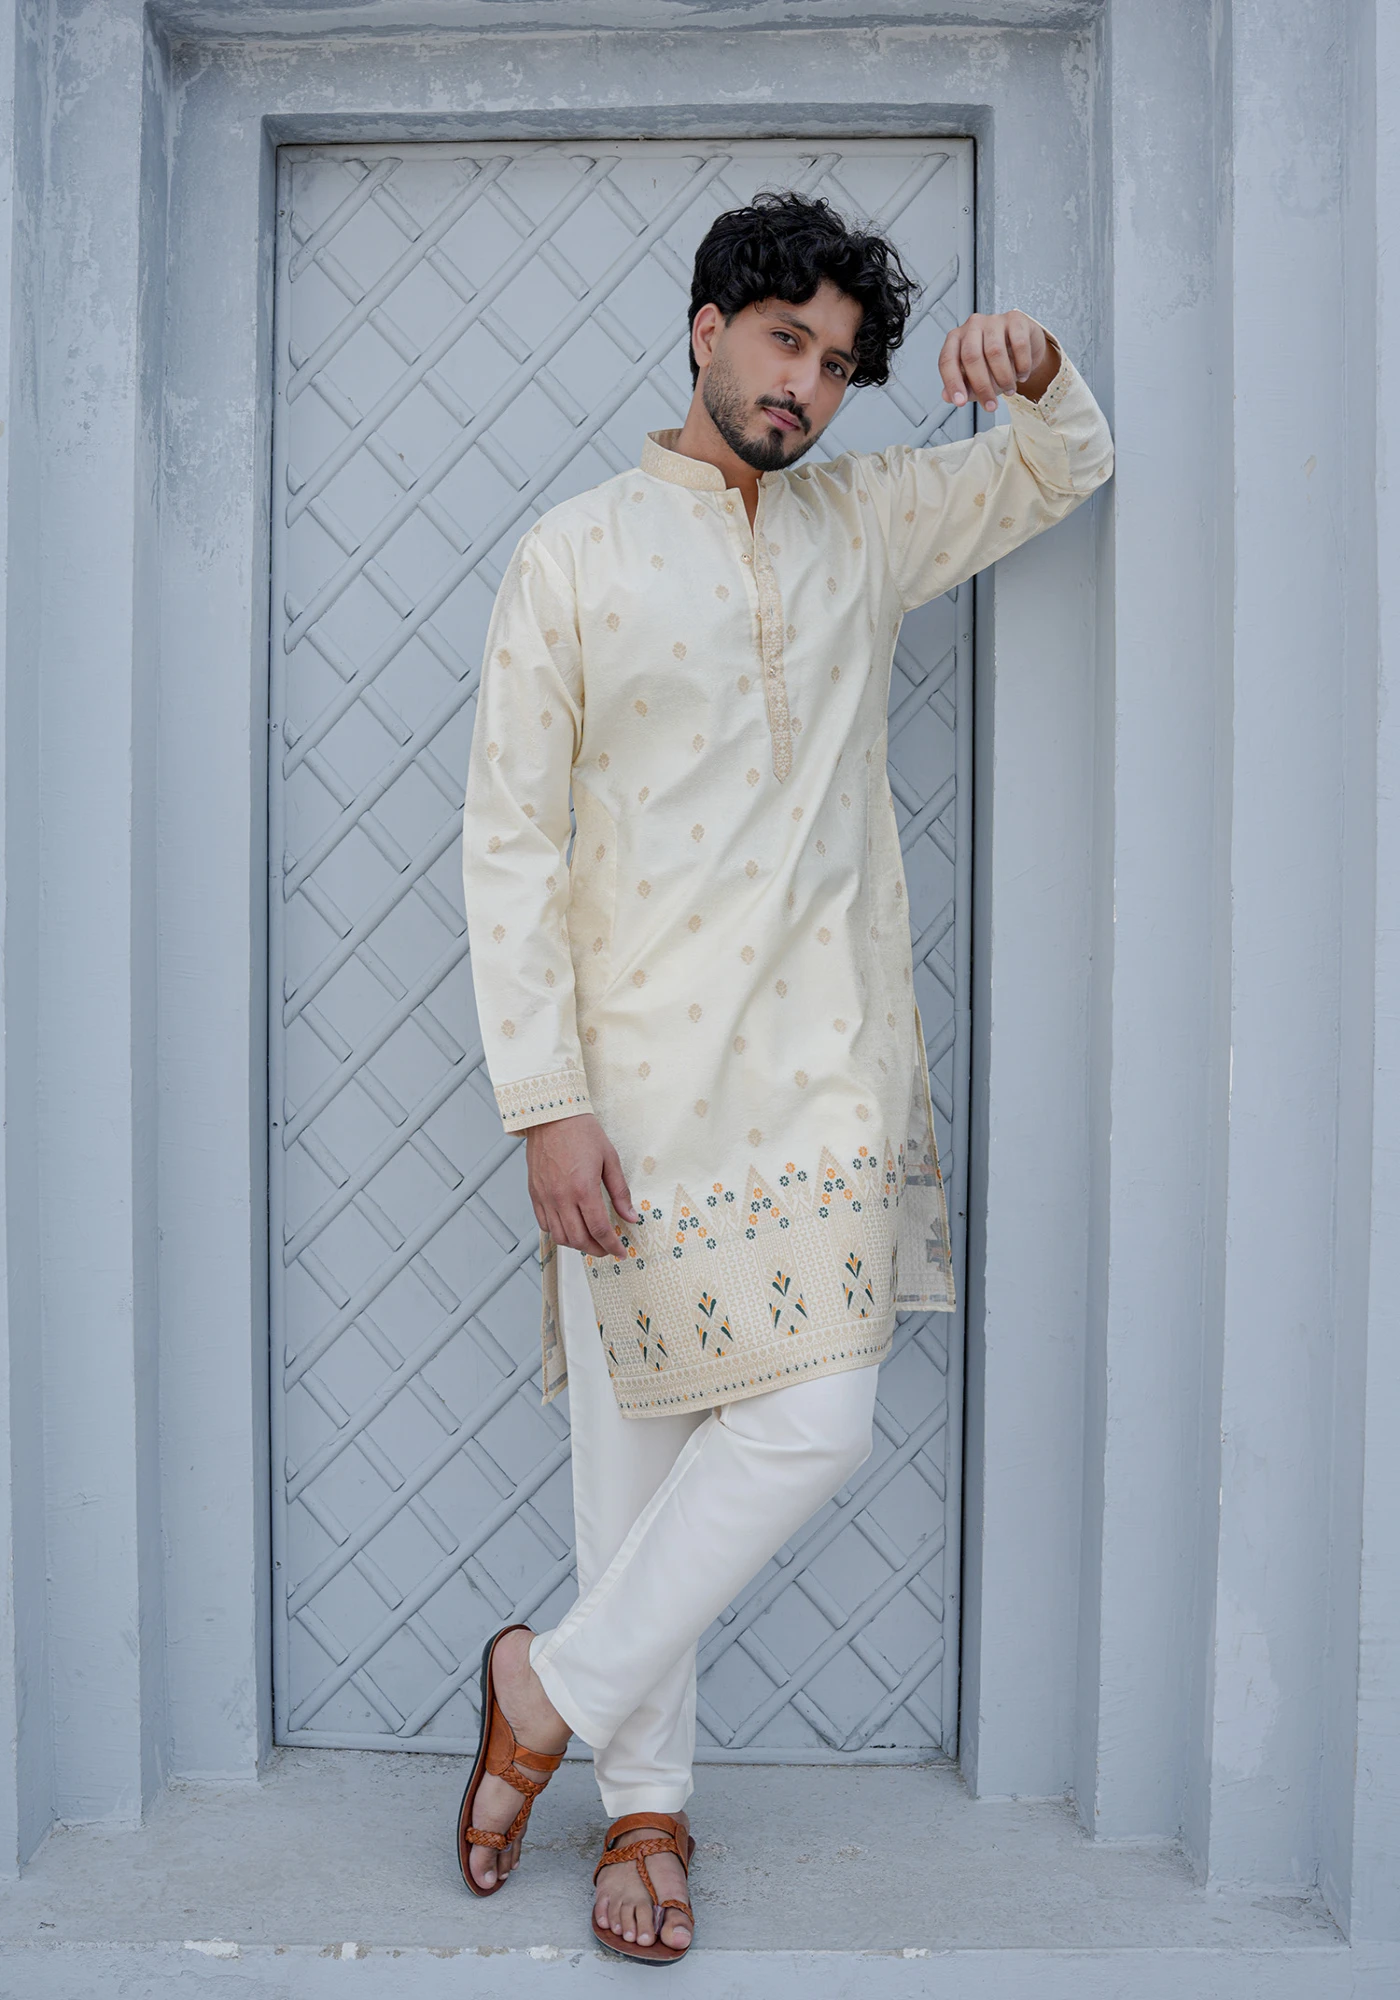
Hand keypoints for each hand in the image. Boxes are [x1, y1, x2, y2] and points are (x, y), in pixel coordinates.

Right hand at [525, 1112, 638, 1257]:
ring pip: (560, 1236)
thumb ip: (620, 1192)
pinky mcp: (534, 1193)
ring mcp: (545, 1197)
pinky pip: (544, 1224)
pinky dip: (558, 1233)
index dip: (612, 1245)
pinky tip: (569, 1228)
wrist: (552, 1116)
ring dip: (577, 1245)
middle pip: (579, 1239)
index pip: (599, 1229)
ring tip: (590, 1240)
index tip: (620, 1251)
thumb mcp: (610, 1159)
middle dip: (596, 1250)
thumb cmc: (581, 1132)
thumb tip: (630, 1216)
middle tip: (607, 1248)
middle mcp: (561, 1197)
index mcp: (583, 1188)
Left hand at [939, 311, 1052, 412]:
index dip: (953, 383)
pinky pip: (1019, 344)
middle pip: (971, 356)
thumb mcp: (975, 378)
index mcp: (956, 339)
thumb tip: (947, 396)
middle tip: (991, 405)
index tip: (960, 402)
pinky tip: (1021, 375)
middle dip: (982, 386)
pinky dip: (1022, 365)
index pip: (947, 360)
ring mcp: (994, 320)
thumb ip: (962, 386)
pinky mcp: (1016, 319)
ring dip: (1004, 378)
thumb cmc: (994, 362)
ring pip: (995, 351)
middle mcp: (972, 326)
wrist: (1022, 347)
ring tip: (1009, 390)